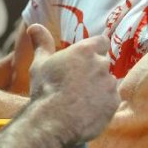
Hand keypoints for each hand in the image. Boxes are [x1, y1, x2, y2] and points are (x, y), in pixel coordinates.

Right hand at [27, 25, 118, 142]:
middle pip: (104, 62)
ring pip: (108, 82)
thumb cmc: (45, 90)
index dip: (95, 48)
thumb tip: (34, 26)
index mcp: (84, 50)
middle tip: (78, 82)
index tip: (86, 57)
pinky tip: (87, 109)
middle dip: (94, 70)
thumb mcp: (40, 63)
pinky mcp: (114, 103)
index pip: (102, 41)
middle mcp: (101, 64)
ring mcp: (110, 84)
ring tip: (81, 98)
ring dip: (99, 87)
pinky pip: (111, 99)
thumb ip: (42, 43)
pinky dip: (103, 103)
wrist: (54, 121)